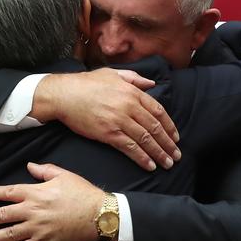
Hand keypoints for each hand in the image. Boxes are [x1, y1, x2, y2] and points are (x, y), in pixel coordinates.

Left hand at [0, 163, 103, 240]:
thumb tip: (30, 166)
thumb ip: (44, 170)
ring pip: (8, 234)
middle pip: (2, 215)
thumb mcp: (64, 175)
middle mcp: (32, 211)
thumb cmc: (83, 193)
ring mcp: (36, 229)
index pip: (8, 192)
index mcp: (36, 193)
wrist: (98, 214)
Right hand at [30, 68, 180, 170]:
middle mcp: (129, 107)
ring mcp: (119, 121)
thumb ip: (135, 79)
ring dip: (159, 153)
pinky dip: (142, 158)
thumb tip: (152, 84)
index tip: (176, 137)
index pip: (158, 111)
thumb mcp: (113, 74)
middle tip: (176, 156)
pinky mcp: (108, 134)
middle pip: (154, 128)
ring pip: (145, 140)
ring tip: (167, 163)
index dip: (169, 126)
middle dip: (168, 143)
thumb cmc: (87, 83)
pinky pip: (130, 148)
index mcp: (132, 92)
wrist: (64, 94)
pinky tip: (149, 166)